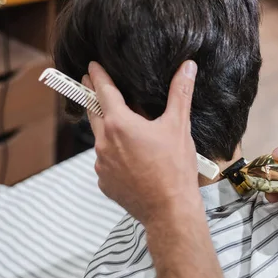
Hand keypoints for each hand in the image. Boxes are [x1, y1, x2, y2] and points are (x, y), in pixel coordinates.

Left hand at [84, 60, 202, 223]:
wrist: (169, 210)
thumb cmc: (175, 169)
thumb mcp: (179, 126)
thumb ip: (180, 93)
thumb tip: (187, 67)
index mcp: (119, 124)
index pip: (103, 92)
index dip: (98, 76)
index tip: (92, 67)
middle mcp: (104, 142)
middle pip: (94, 113)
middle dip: (93, 97)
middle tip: (90, 84)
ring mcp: (101, 164)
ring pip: (101, 140)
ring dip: (108, 131)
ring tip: (123, 129)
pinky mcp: (104, 182)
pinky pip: (106, 163)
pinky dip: (114, 157)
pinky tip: (131, 161)